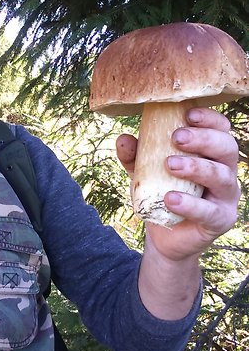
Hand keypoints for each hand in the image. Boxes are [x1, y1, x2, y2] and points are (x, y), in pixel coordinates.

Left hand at [116, 107, 240, 261]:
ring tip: (170, 165)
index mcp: (212, 153)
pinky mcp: (221, 220)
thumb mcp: (145, 172)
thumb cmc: (162, 194)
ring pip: (222, 176)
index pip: (221, 129)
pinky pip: (210, 211)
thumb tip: (123, 139)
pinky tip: (170, 199)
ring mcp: (226, 197)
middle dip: (203, 139)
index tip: (188, 113)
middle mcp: (225, 171)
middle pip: (227, 148)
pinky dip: (190, 204)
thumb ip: (135, 156)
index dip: (209, 118)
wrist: (166, 236)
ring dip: (196, 167)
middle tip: (176, 137)